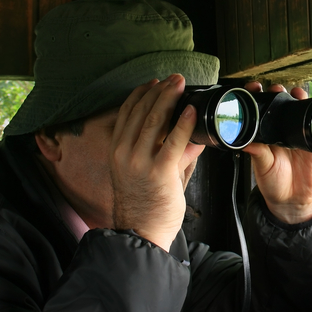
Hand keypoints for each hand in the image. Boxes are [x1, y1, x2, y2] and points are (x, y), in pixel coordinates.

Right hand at [110, 74, 203, 251]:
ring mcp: (140, 162)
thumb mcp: (150, 171)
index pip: (126, 113)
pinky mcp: (159, 172)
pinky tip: (191, 111)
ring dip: (169, 98)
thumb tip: (194, 134)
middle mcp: (124, 153)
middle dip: (159, 91)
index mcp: (117, 150)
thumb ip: (171, 151)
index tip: (155, 82)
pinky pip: (173, 141)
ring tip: (180, 84)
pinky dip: (183, 123)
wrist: (141, 232)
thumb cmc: (145, 204)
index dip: (141, 94)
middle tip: (175, 78)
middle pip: (140, 111)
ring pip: (154, 121)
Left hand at [242, 82, 311, 223]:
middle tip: (274, 89)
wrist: (293, 201)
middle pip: (281, 105)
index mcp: (266, 135)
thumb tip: (245, 141)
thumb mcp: (262, 168)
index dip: (258, 98)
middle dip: (278, 92)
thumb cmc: (273, 184)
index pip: (261, 111)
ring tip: (295, 92)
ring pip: (299, 110)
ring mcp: (299, 135)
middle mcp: (282, 131)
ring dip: (298, 97)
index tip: (253, 89)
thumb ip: (258, 154)